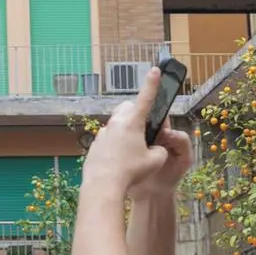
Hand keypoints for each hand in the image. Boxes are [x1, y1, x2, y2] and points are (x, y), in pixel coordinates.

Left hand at [85, 72, 189, 200]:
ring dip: (125, 132)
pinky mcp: (95, 145)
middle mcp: (116, 123)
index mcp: (132, 123)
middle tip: (144, 130)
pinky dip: (115, 146)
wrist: (102, 185)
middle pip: (127, 109)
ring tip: (132, 153)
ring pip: (116, 125)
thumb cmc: (131, 171)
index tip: (154, 70)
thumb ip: (160, 150)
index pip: (145, 99)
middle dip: (136, 114)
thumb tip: (156, 148)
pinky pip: (108, 140)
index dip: (152, 84)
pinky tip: (119, 162)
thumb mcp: (155, 161)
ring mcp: (103, 133)